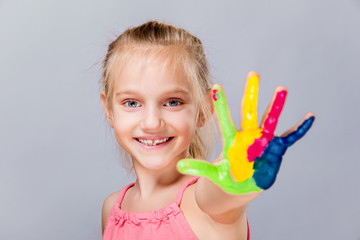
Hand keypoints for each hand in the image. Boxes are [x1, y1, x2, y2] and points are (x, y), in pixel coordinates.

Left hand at [177, 71, 314, 193]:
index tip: (215, 86)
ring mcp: (263, 141)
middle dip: (251, 93)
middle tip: (253, 73)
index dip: (220, 104)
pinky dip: (299, 128)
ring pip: (269, 119)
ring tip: (281, 88)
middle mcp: (248, 135)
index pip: (224, 118)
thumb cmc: (226, 177)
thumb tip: (178, 165)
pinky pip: (290, 137)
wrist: (240, 187)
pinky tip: (309, 116)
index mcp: (232, 139)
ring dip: (275, 105)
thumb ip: (199, 168)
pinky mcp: (276, 150)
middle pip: (249, 110)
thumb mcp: (212, 174)